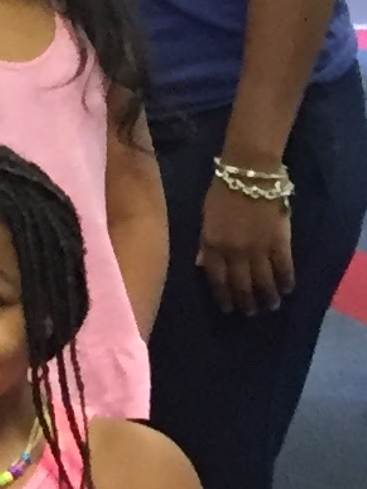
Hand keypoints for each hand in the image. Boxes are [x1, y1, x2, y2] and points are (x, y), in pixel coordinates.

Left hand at [196, 176, 293, 315]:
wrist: (249, 175)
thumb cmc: (222, 192)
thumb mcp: (204, 217)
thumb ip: (203, 242)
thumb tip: (200, 265)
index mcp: (213, 245)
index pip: (217, 278)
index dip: (223, 296)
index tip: (228, 309)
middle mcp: (235, 252)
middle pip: (242, 284)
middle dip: (246, 301)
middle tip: (250, 313)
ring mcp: (259, 248)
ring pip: (264, 280)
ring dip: (267, 296)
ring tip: (271, 307)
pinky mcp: (280, 242)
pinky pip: (284, 267)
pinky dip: (286, 280)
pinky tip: (287, 289)